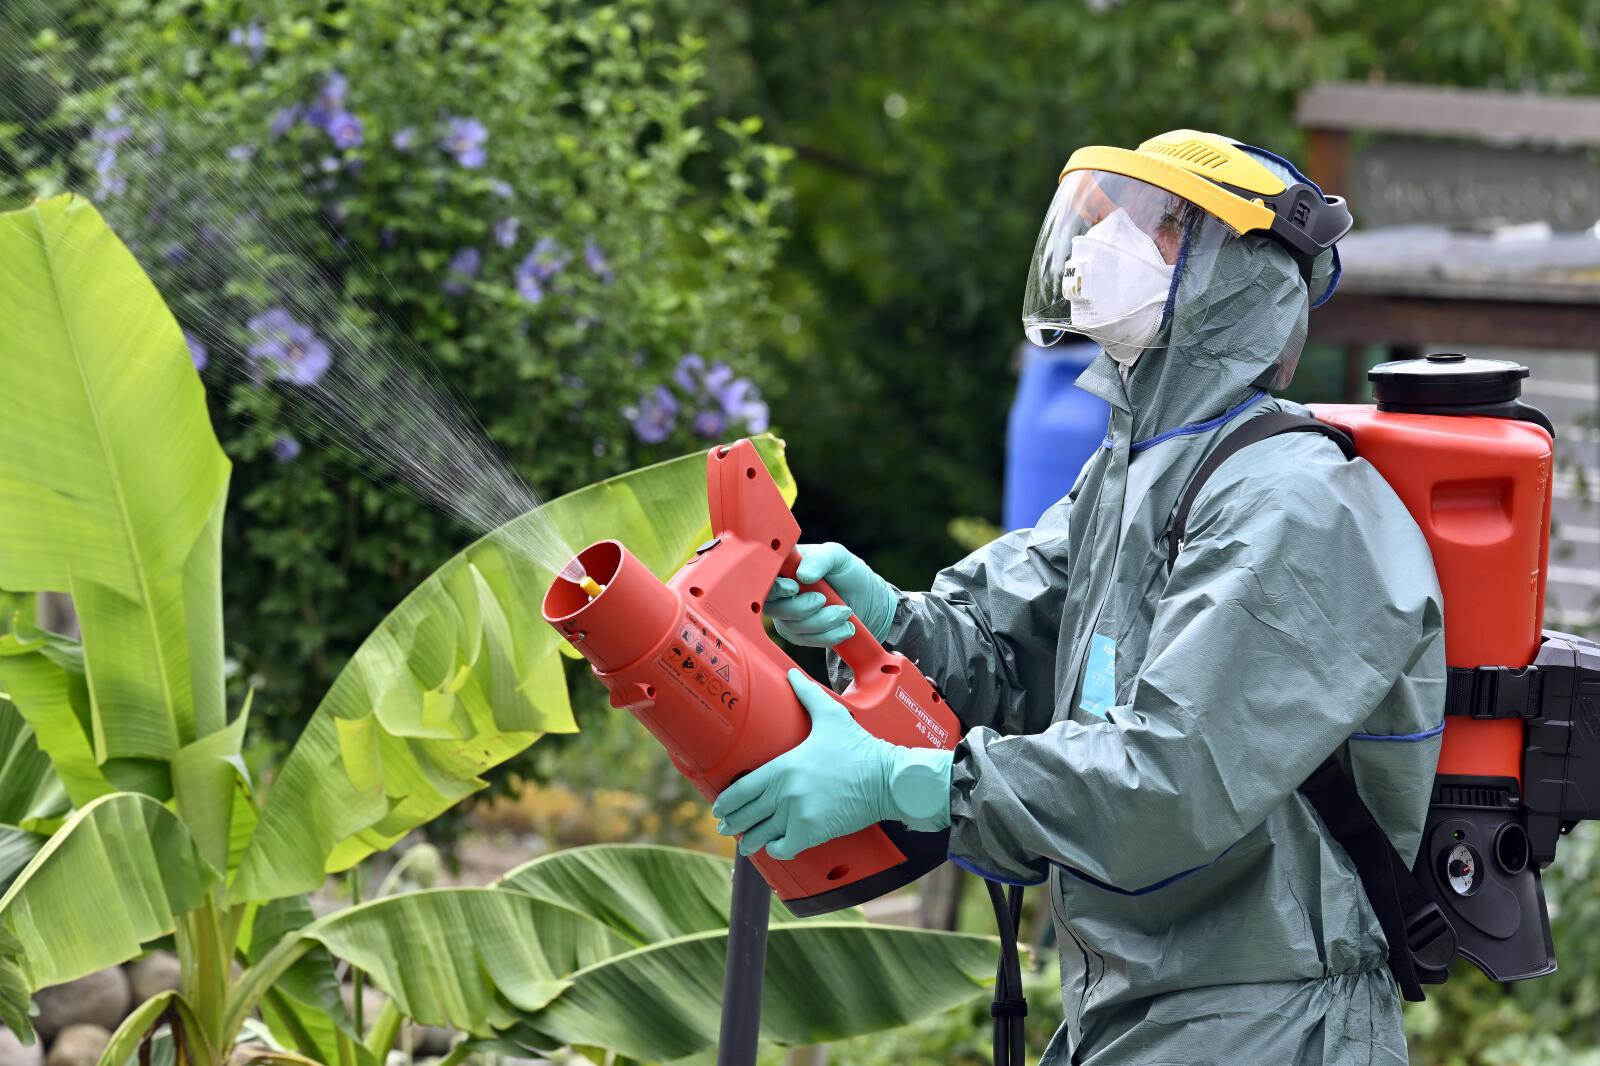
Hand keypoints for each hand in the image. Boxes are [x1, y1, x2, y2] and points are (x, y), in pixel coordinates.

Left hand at [713, 670, 951, 860]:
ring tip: (747, 844)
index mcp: (783, 766)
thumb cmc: (859, 748)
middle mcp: (785, 792)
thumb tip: (792, 674)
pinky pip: (784, 848)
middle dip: (732, 824)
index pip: (740, 790)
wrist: (887, 777)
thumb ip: (807, 695)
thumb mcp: (831, 716)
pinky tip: (775, 847)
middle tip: (725, 828)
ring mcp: (798, 815)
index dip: (725, 803)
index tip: (719, 809)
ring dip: (750, 842)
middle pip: (746, 815)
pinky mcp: (813, 833)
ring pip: (761, 835)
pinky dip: (777, 850)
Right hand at [764, 543, 896, 647]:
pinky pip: (804, 640)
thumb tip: (802, 575)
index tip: (794, 588)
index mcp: (783, 566)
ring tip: (845, 612)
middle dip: (802, 608)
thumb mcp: (838, 556)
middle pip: (772, 607)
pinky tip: (844, 627)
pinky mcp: (795, 633)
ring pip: (791, 626)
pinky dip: (827, 636)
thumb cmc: (847, 572)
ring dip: (822, 622)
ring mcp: (785, 613)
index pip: (764, 577)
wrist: (865, 600)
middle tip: (824, 600)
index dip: (774, 587)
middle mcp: (778, 590)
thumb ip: (820, 559)